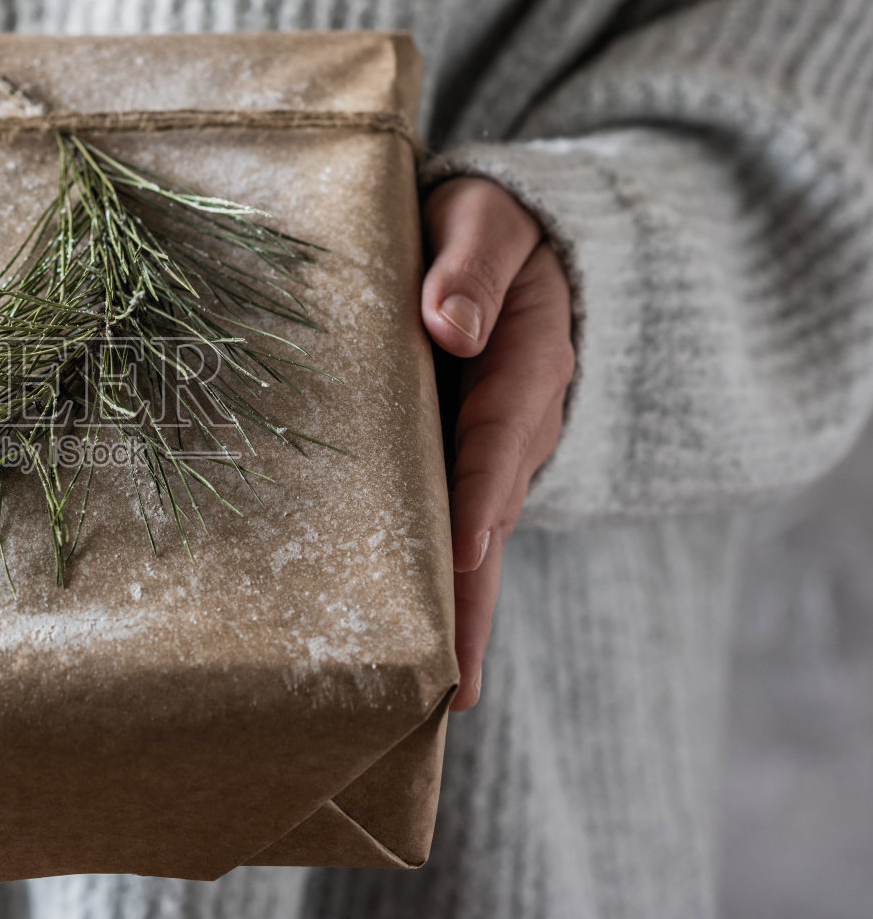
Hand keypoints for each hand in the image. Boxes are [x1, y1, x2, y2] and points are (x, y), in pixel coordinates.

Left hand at [421, 177, 574, 710]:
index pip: (496, 437)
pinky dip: (425, 584)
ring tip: (426, 699)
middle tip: (452, 688)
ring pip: (467, 543)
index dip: (480, 493)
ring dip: (451, 615)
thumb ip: (472, 263)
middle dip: (471, 602)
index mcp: (524, 366)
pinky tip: (395, 643)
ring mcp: (481, 456)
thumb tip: (445, 323)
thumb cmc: (489, 226)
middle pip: (489, 522)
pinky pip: (438, 528)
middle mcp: (510, 427)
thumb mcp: (487, 220)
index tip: (466, 548)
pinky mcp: (447, 465)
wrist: (510, 244)